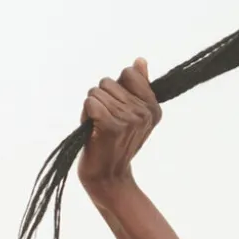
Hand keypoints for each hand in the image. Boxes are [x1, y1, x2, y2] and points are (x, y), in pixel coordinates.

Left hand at [77, 57, 161, 194]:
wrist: (108, 177)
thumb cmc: (116, 143)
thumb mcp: (132, 114)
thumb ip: (137, 86)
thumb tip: (140, 61)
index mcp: (153, 108)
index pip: (129, 74)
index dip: (116, 88)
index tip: (117, 109)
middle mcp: (144, 113)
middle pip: (108, 82)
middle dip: (101, 98)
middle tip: (105, 122)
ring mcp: (129, 120)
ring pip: (97, 91)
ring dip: (92, 108)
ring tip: (98, 127)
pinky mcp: (111, 127)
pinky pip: (90, 102)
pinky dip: (86, 114)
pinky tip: (92, 129)